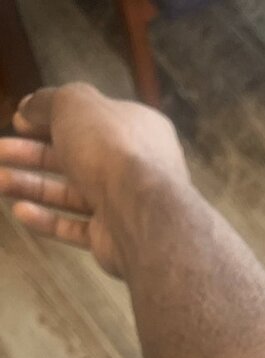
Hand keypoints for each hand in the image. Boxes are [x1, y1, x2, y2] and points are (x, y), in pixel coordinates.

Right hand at [0, 83, 188, 275]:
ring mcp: (124, 204)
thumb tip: (28, 109)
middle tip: (0, 151)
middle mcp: (134, 166)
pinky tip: (19, 211)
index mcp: (135, 128)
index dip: (51, 117)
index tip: (18, 120)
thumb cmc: (111, 147)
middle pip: (76, 157)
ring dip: (32, 186)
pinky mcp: (113, 238)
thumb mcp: (74, 104)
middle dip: (33, 153)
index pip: (91, 119)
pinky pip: (75, 227)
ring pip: (72, 193)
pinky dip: (48, 220)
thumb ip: (48, 102)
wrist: (141, 210)